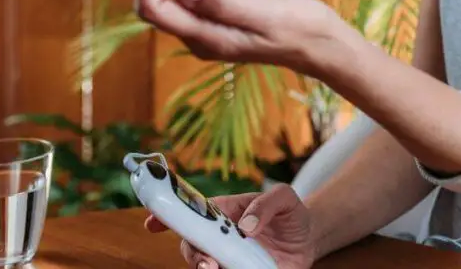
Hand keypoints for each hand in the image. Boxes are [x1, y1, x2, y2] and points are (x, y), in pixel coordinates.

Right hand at [145, 184, 314, 268]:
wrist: (309, 239)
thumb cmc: (290, 214)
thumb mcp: (285, 198)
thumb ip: (267, 203)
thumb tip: (246, 225)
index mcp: (225, 213)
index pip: (192, 213)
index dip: (168, 217)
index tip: (152, 223)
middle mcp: (221, 237)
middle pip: (193, 245)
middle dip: (193, 253)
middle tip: (208, 263)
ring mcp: (229, 258)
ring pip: (205, 265)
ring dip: (205, 268)